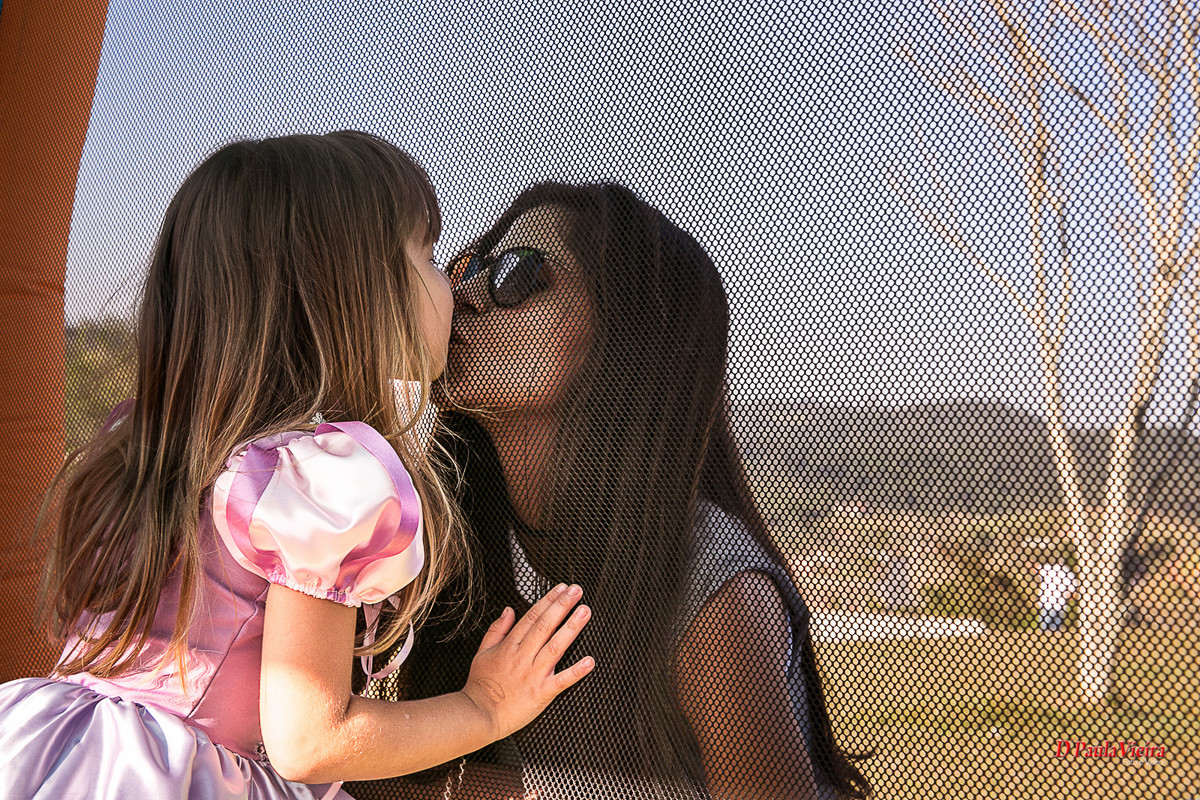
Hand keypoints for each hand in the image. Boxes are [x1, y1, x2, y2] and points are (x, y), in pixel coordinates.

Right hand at [461, 583, 594, 740]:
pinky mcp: (540, 694)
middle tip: (577, 591)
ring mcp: (532, 675)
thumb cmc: (480, 686)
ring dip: (571, 628)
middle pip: (545, 626)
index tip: (561, 588)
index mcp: (510, 646)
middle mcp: (522, 657)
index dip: (548, 600)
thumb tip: (508, 610)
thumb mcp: (482, 652)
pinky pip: (561, 681)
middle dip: (562, 606)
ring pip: (555, 647)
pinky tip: (589, 661)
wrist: (477, 715)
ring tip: (584, 612)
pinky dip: (576, 672)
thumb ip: (496, 629)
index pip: (532, 617)